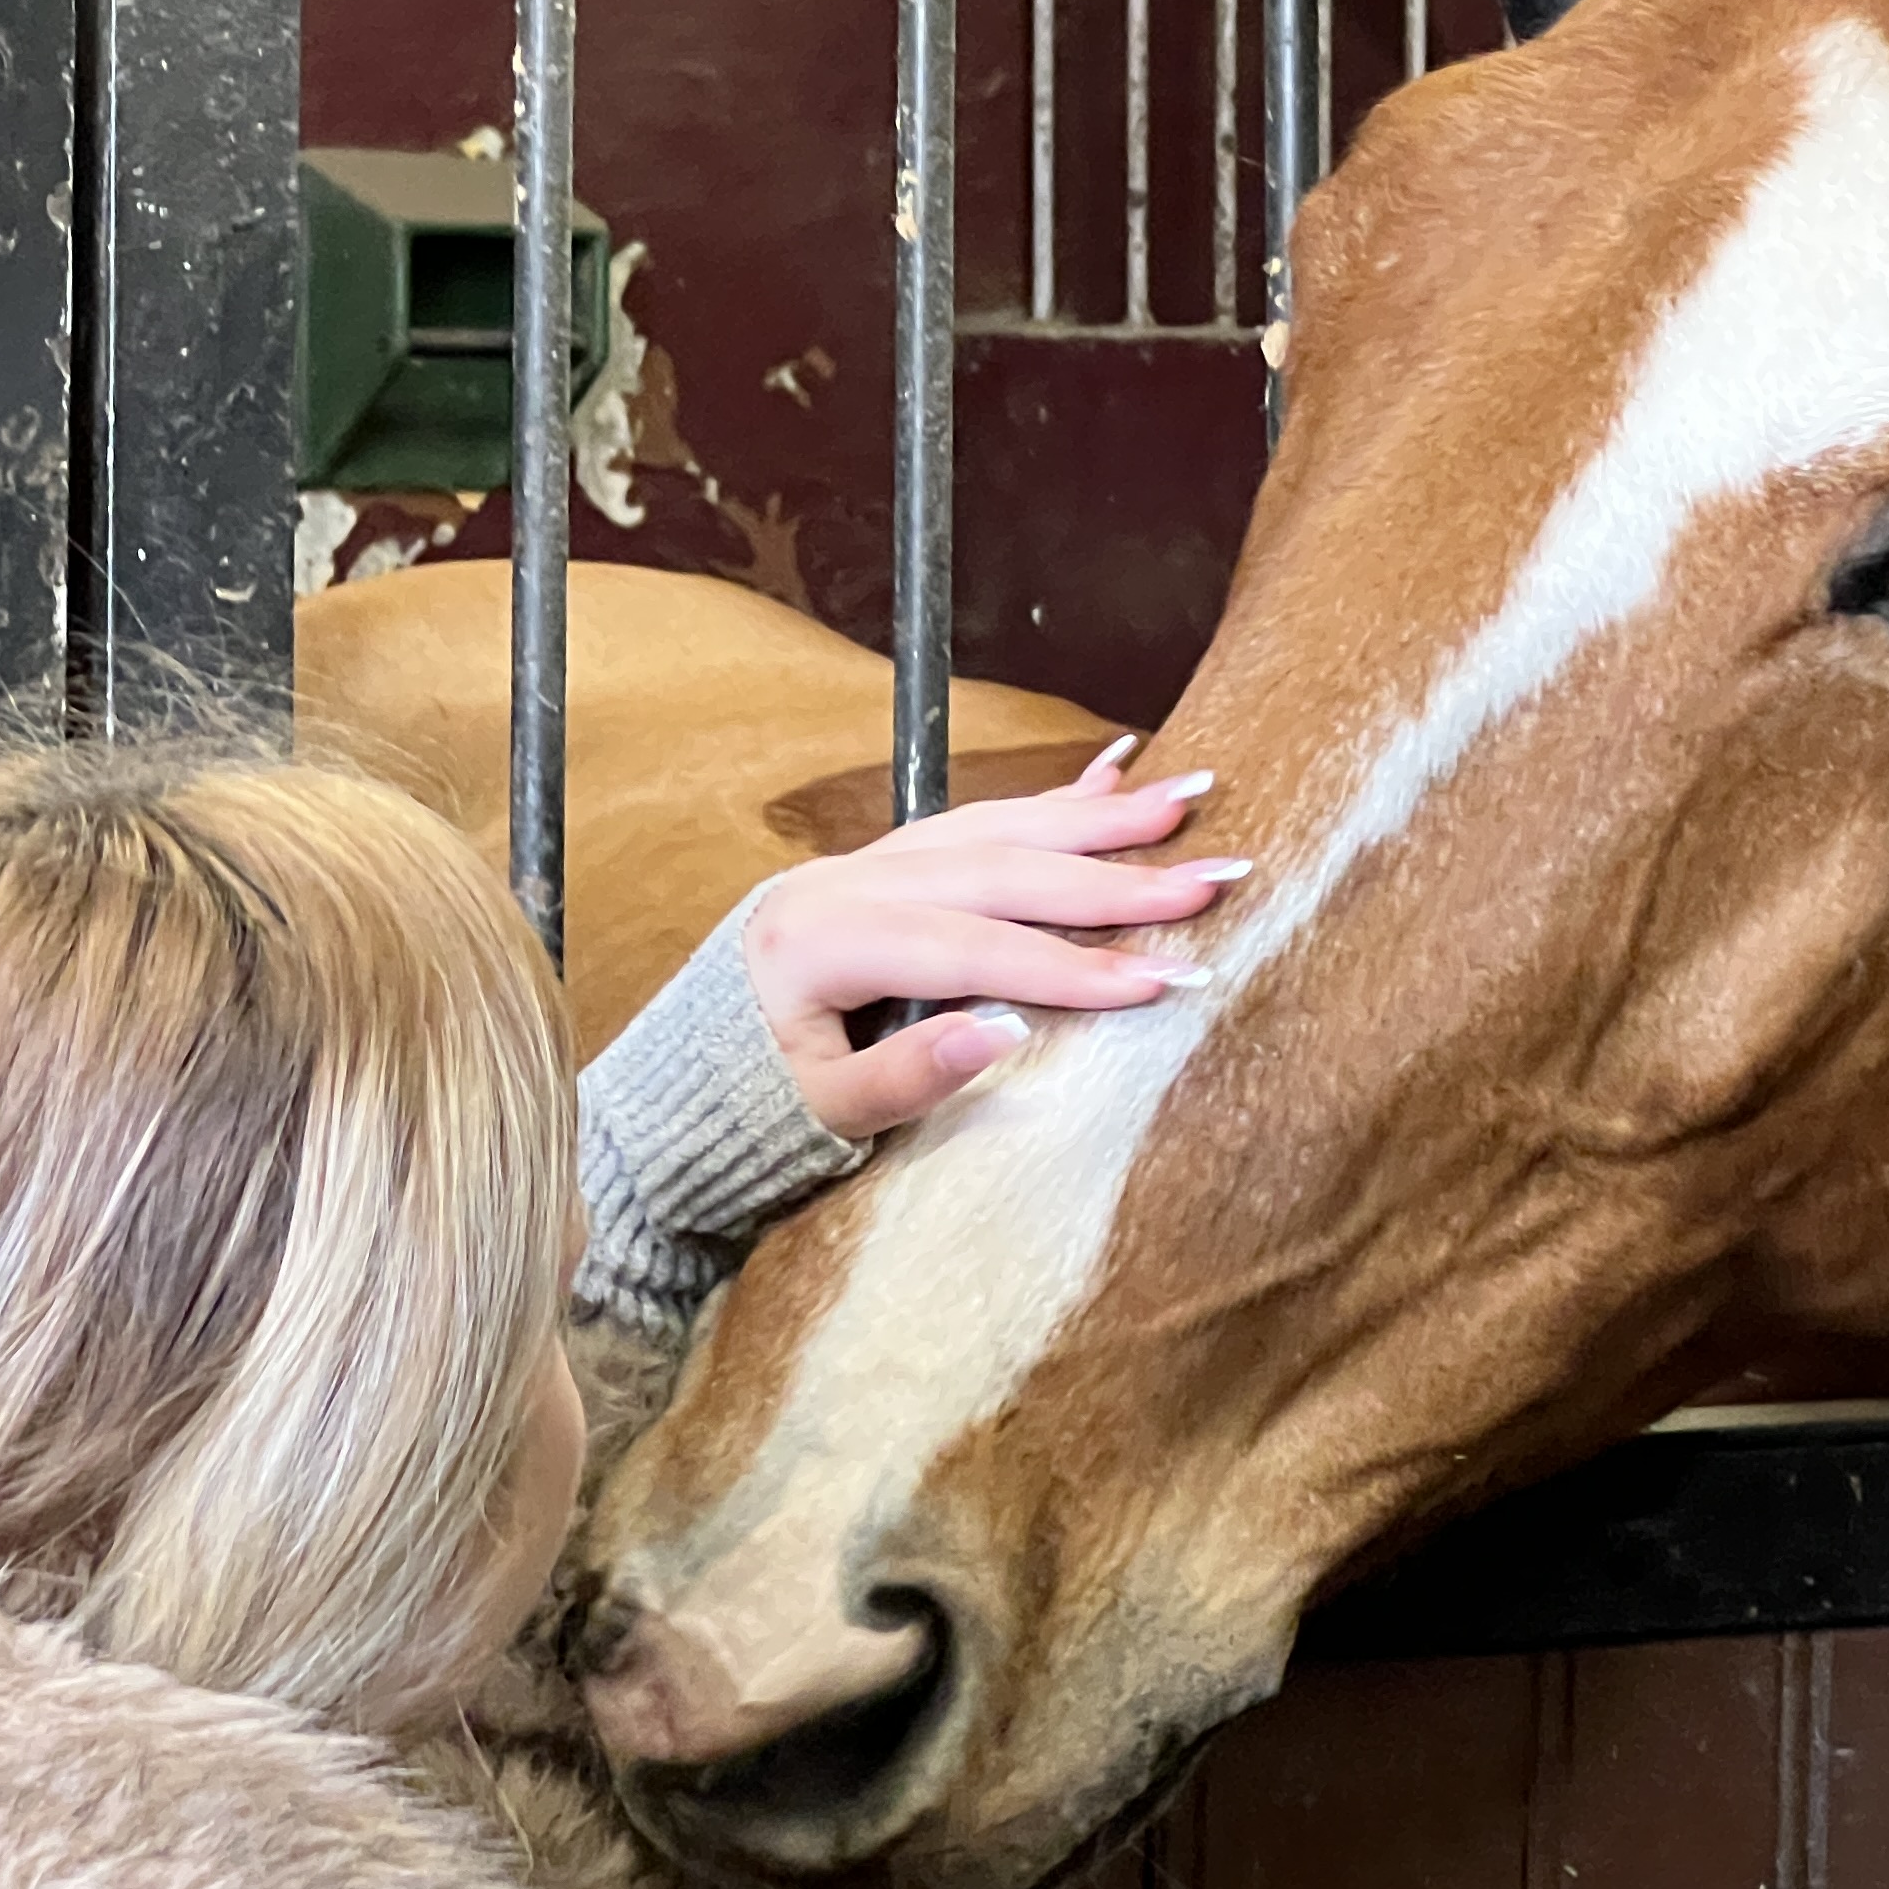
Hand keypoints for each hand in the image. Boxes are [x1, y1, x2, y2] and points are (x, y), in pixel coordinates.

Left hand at [743, 741, 1249, 1140]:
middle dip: (1110, 872)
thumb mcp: (816, 1115)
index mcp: (821, 942)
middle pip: (995, 867)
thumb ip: (905, 1077)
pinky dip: (1043, 803)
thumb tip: (1005, 1033)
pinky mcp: (875, 867)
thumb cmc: (746, 1111)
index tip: (1160, 979)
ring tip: (1181, 796)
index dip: (1069, 966)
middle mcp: (841, 883)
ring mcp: (859, 865)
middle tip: (1212, 874)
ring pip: (990, 827)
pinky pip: (970, 822)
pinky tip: (1109, 773)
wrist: (676, 1088)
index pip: (971, 948)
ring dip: (1091, 815)